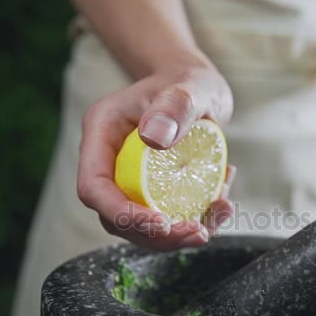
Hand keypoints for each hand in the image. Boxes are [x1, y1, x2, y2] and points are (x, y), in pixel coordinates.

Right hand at [77, 65, 234, 251]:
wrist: (196, 88)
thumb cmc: (189, 82)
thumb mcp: (190, 88)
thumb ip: (175, 107)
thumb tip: (154, 138)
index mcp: (102, 132)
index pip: (94, 187)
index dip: (121, 214)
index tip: (161, 223)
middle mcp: (109, 159)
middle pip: (115, 215)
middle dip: (155, 234)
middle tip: (198, 231)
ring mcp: (128, 176)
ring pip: (140, 224)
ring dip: (177, 234)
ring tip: (217, 215)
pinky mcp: (150, 188)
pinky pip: (164, 215)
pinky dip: (194, 218)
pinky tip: (221, 200)